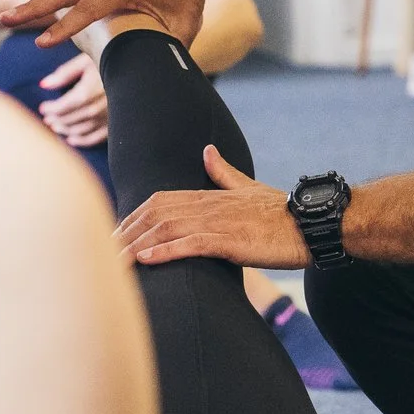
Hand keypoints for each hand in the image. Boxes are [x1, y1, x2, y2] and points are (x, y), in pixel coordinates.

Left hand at [37, 52, 109, 147]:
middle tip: (48, 119)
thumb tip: (43, 84)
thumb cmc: (112, 60)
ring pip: (81, 130)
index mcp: (87, 93)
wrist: (140, 68)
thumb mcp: (87, 60)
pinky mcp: (117, 124)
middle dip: (56, 120)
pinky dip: (82, 141)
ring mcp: (108, 119)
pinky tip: (72, 139)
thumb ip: (65, 73)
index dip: (50, 109)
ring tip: (56, 127)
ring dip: (66, 130)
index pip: (62, 107)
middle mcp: (97, 109)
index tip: (43, 107)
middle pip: (70, 120)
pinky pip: (96, 138)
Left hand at [116, 146, 309, 267]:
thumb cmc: (282, 212)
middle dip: (125, 234)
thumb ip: (224, 171)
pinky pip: (192, 244)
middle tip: (101, 253)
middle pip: (154, 214)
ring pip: (167, 229)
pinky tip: (146, 260)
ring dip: (136, 245)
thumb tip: (207, 150)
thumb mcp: (249, 188)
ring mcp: (220, 222)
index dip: (132, 217)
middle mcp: (209, 205)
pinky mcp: (232, 241)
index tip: (114, 234)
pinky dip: (166, 251)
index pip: (159, 202)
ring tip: (113, 262)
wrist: (312, 224)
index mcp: (209, 195)